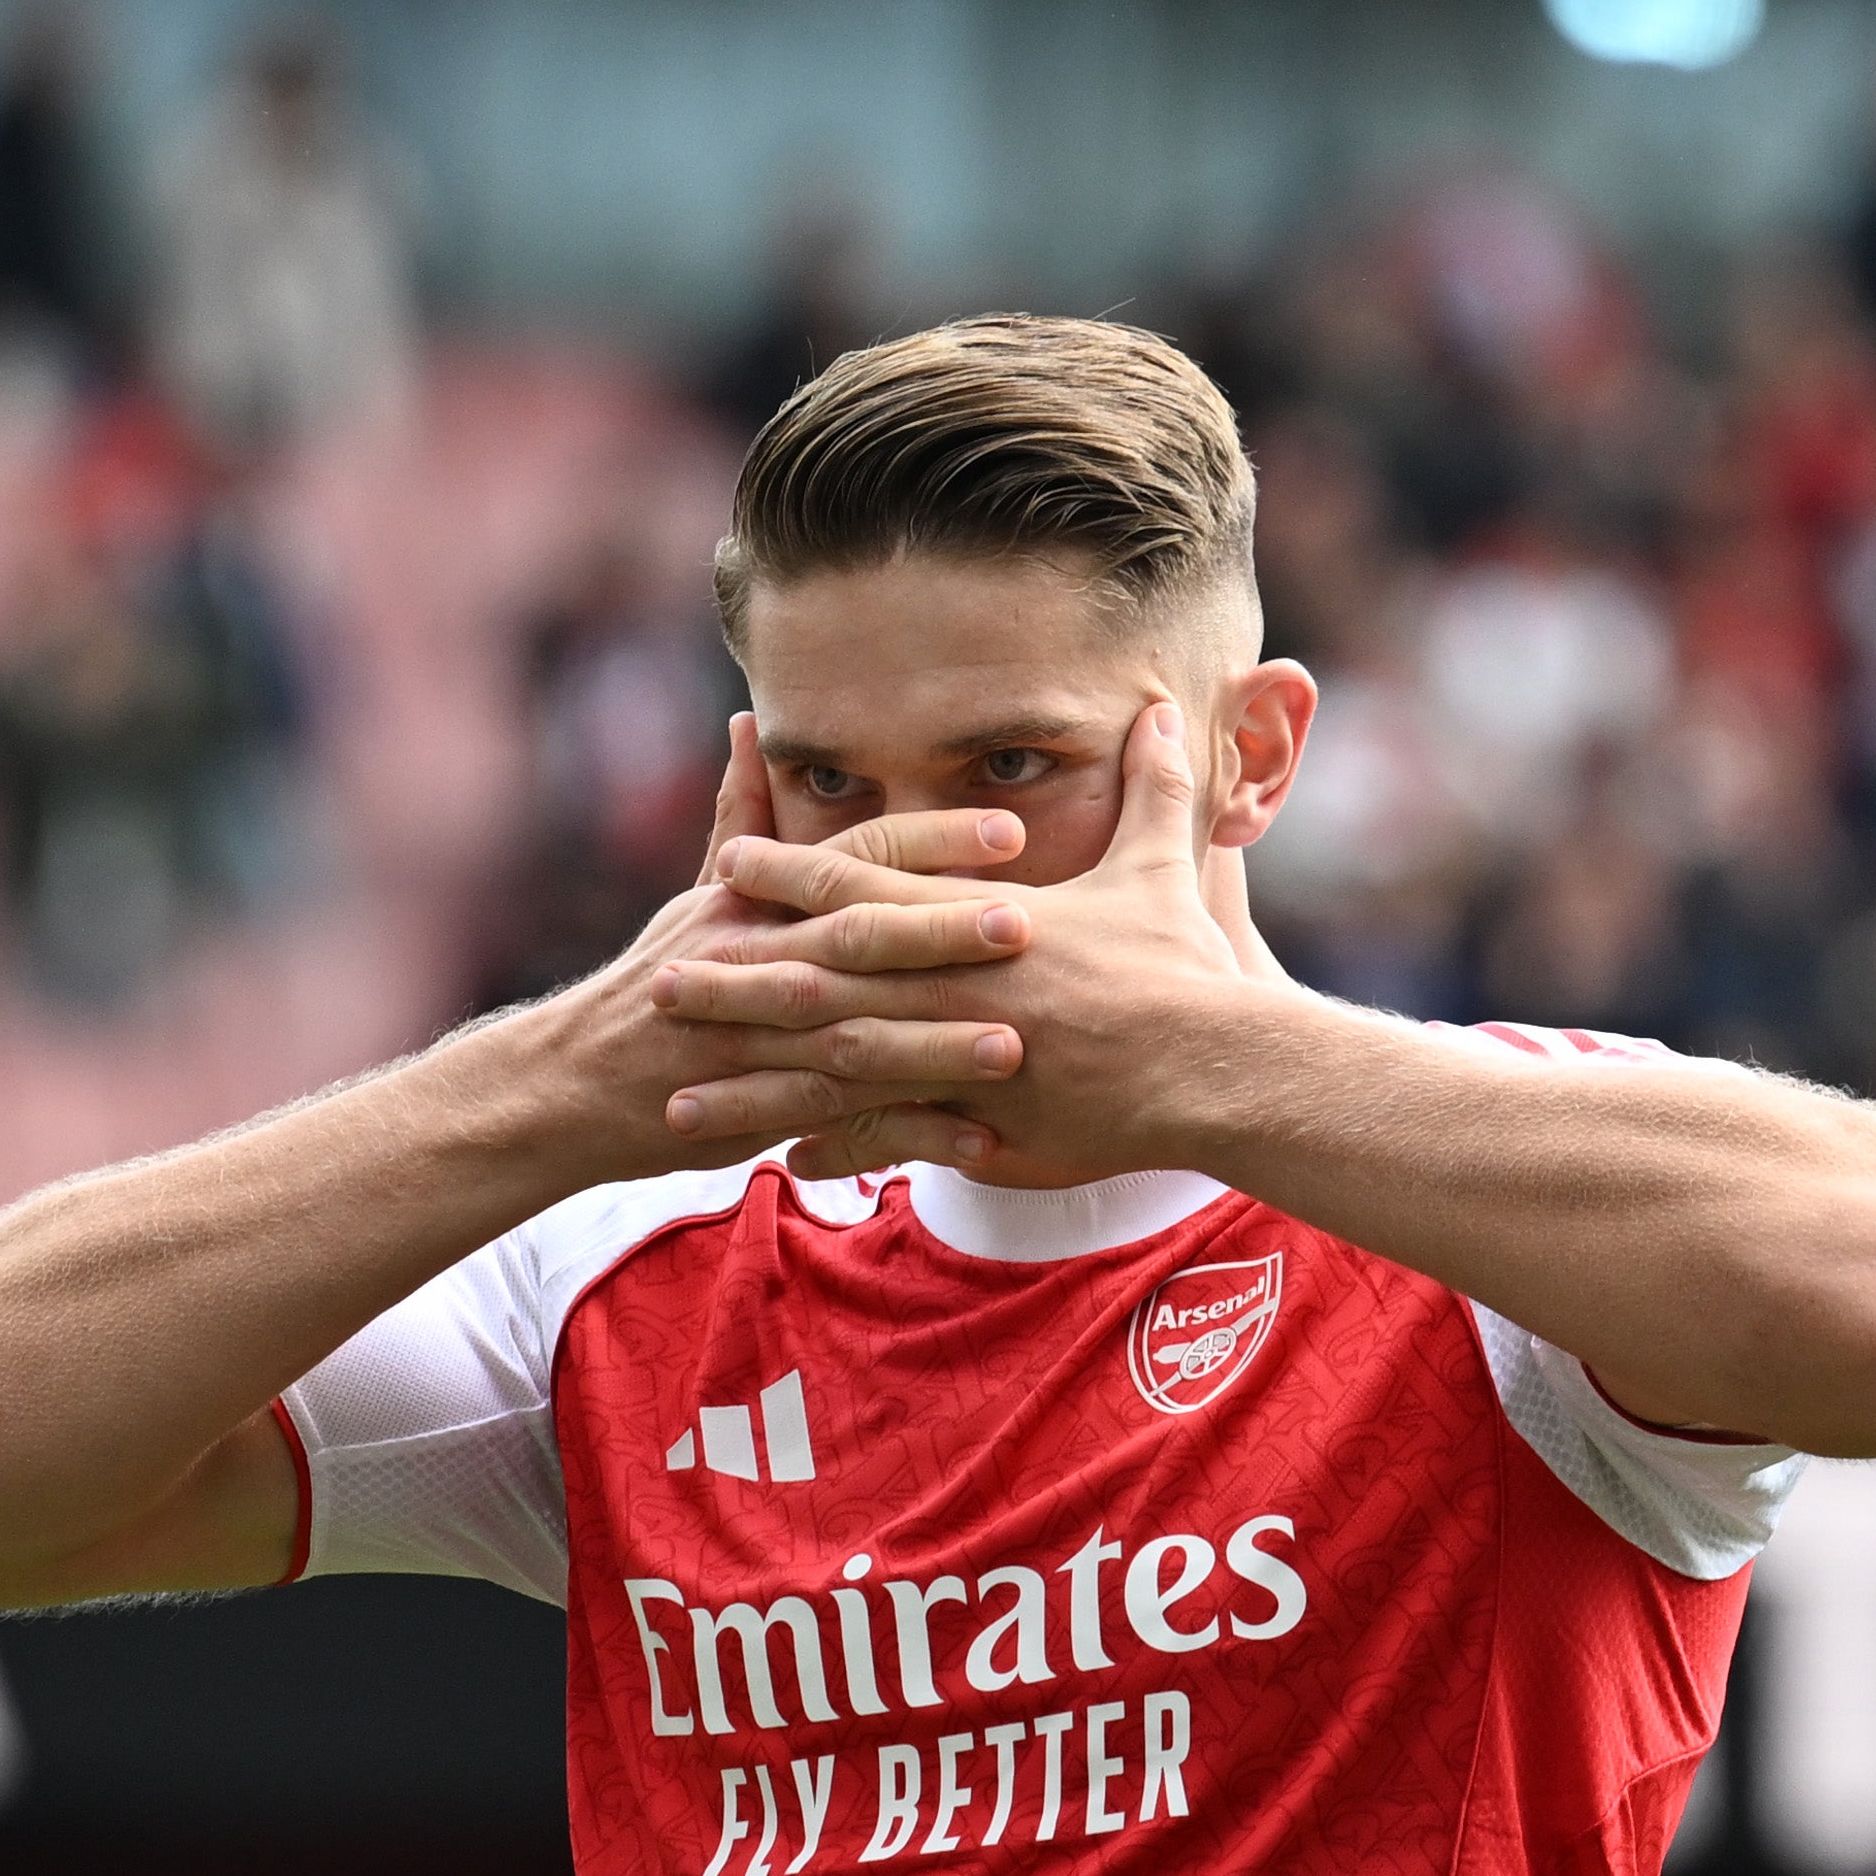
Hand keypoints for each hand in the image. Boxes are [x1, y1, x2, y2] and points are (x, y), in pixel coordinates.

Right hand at [446, 721, 1073, 1191]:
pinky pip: (846, 1121)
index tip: (1010, 830)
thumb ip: (739, 817)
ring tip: (1015, 1045)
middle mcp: (755, 961)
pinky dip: (911, 1131)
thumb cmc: (657, 983)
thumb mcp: (696, 897)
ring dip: (935, 1043)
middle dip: (943, 932)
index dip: (928, 842)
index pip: (852, 859)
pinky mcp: (759, 1109)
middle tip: (1031, 924)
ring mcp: (755, 1040)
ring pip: (855, 1037)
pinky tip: (981, 1138)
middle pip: (859, 940)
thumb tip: (749, 725)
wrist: (573, 1083)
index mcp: (754, 903)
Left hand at [654, 703, 1262, 1188]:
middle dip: (734, 980)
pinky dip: (831, 1148)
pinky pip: (888, 1137)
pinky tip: (779, 1162)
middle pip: (818, 978)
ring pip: (831, 1064)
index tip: (727, 863)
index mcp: (978, 920)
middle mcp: (950, 985)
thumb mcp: (1165, 867)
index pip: (863, 889)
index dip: (789, 874)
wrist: (1218, 1066)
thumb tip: (1161, 713)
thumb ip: (1153, 791)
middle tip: (657, 980)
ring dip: (752, 1077)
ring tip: (679, 1093)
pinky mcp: (980, 1122)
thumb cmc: (1190, 970)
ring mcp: (957, 1056)